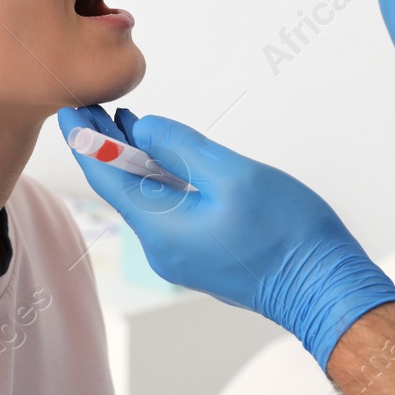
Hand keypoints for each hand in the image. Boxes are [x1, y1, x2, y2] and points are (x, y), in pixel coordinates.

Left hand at [57, 105, 394, 369]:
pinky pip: (167, 212)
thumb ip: (183, 148)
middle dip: (106, 146)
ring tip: (124, 121)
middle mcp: (161, 248)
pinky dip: (159, 180)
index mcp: (161, 228)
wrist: (323, 288)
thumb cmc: (288, 233)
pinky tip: (164, 159)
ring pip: (145, 200)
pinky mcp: (201, 255)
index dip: (86, 140)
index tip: (71, 108)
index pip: (106, 177)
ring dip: (134, 161)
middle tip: (93, 106)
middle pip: (121, 188)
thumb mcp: (234, 175)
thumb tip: (144, 128)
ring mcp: (181, 256)